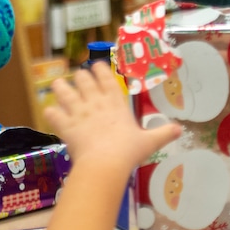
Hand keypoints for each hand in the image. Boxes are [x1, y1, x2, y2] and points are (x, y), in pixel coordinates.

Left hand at [44, 62, 180, 170]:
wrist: (106, 164)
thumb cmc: (128, 151)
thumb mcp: (149, 142)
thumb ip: (163, 133)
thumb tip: (179, 129)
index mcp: (114, 102)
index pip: (104, 76)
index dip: (98, 68)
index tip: (94, 66)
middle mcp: (94, 101)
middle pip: (81, 78)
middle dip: (78, 78)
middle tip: (79, 81)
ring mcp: (77, 111)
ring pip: (61, 89)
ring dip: (59, 88)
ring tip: (59, 88)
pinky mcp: (65, 123)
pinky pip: (51, 113)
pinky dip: (50, 112)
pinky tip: (50, 113)